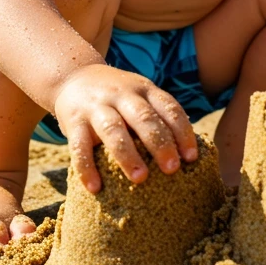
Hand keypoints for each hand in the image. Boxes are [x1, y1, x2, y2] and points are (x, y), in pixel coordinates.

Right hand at [52, 64, 198, 192]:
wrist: (74, 76)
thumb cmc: (117, 97)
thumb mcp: (139, 95)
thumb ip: (157, 116)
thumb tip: (185, 156)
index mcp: (144, 89)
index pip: (169, 107)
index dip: (182, 131)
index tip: (192, 157)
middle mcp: (122, 95)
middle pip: (144, 117)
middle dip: (160, 143)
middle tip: (172, 169)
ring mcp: (96, 106)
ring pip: (113, 129)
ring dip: (128, 155)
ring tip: (141, 178)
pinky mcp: (73, 121)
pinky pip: (79, 146)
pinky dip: (87, 168)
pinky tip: (95, 188)